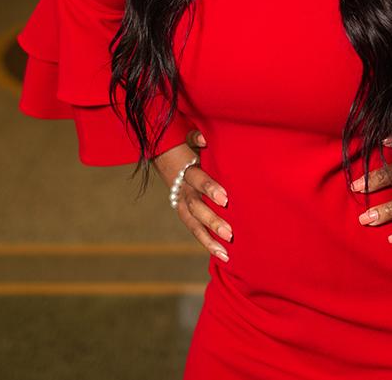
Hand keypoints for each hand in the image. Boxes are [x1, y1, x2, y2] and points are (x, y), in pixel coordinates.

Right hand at [155, 128, 232, 262]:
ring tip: (225, 253)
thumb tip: (203, 138)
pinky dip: (207, 242)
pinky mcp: (183, 211)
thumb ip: (196, 137)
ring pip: (193, 224)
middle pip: (196, 207)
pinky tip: (222, 255)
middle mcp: (182, 189)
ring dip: (209, 239)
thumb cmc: (184, 144)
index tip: (225, 199)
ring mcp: (181, 202)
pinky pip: (194, 229)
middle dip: (212, 220)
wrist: (162, 153)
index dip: (209, 189)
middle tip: (230, 233)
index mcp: (186, 170)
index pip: (197, 180)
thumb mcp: (187, 136)